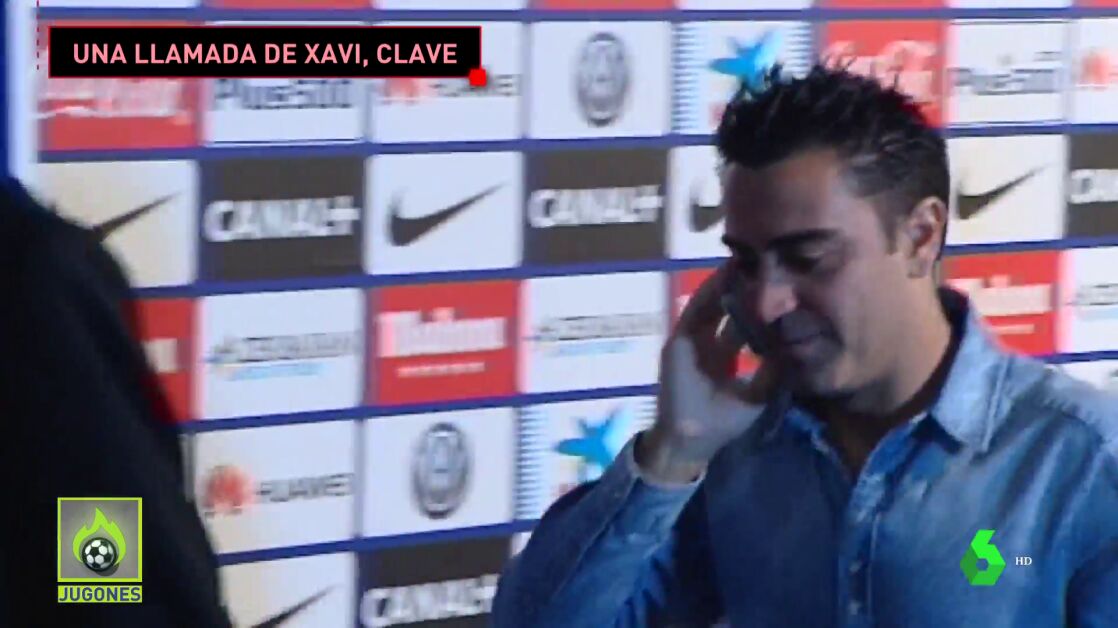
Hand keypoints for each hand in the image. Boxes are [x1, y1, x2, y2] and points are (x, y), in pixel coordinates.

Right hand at [636, 262, 777, 483]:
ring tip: (746, 262)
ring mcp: (692, 341)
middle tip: (764, 266)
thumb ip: (773, 371)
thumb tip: (793, 347)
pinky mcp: (679, 340)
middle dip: (743, 290)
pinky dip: (709, 292)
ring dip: (726, 284)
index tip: (777, 291)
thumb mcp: (759, 394)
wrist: (693, 437)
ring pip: (710, 304)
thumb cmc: (724, 422)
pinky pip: (695, 310)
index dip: (757, 310)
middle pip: (726, 310)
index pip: (742, 327)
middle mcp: (708, 345)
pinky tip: (725, 276)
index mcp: (725, 359)